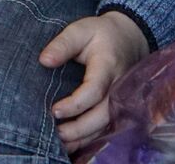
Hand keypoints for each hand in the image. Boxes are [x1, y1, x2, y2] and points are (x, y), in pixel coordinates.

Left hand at [39, 10, 149, 153]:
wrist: (130, 37)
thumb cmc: (101, 34)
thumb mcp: (81, 30)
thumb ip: (63, 44)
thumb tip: (44, 61)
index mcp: (108, 64)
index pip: (94, 90)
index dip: (75, 104)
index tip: (54, 111)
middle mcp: (119, 85)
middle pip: (102, 115)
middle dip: (79, 129)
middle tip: (56, 134)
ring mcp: (122, 98)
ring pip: (106, 125)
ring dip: (84, 138)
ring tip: (60, 143)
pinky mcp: (120, 106)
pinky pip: (107, 127)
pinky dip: (90, 137)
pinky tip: (72, 142)